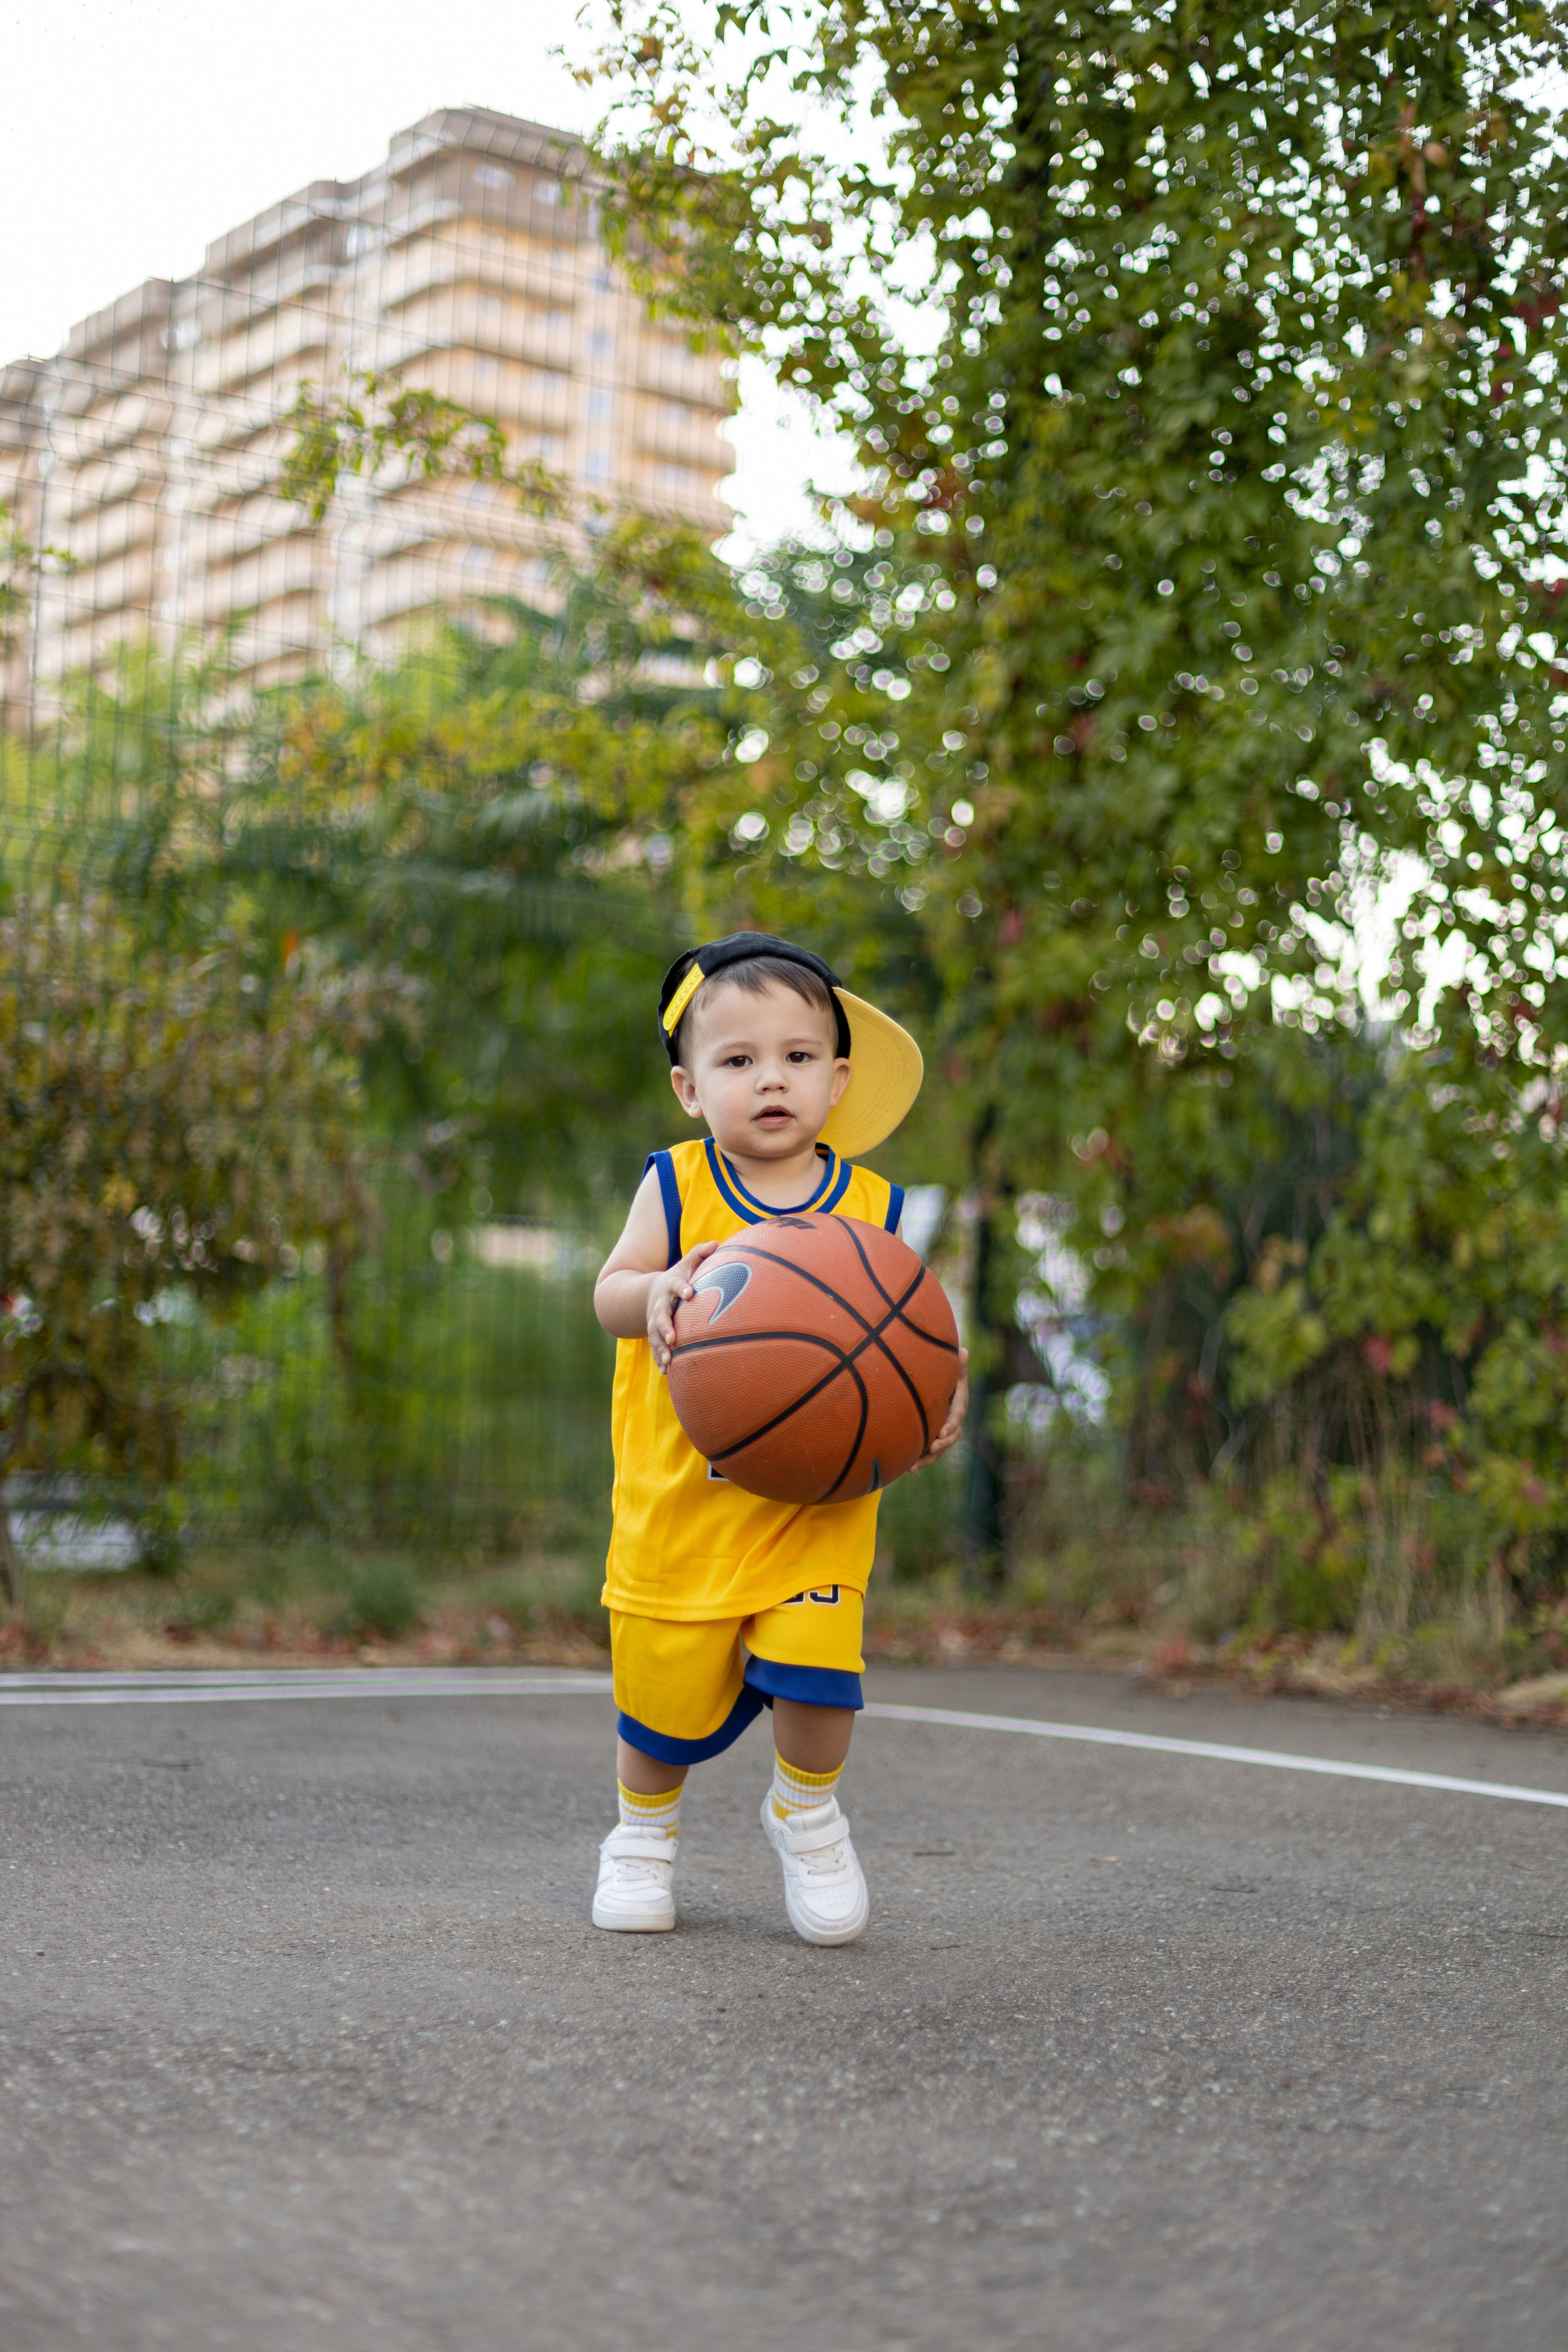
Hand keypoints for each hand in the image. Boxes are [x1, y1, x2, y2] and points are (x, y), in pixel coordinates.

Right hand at [647, 1239, 719, 1370]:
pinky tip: (667, 1372)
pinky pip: (655, 1348)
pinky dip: (660, 1359)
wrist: (649, 1293)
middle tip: (673, 1337)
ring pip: (655, 1336)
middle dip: (665, 1327)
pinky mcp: (654, 1334)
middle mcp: (659, 1305)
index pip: (675, 1286)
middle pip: (660, 1316)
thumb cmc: (677, 1279)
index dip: (682, 1289)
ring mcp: (654, 1322)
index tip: (690, 1293)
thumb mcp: (686, 1264)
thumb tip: (717, 1243)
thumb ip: (700, 1253)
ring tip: (669, 1361)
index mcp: (669, 1286)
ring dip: (661, 1348)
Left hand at [910, 1348, 968, 1470]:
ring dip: (926, 1459)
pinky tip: (906, 1469)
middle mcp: (951, 1420)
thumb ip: (956, 1364)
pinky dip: (918, 1460)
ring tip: (912, 1468)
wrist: (933, 1382)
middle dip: (941, 1445)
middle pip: (950, 1436)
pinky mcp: (930, 1436)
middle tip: (931, 1449)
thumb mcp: (950, 1368)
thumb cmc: (943, 1372)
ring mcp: (941, 1430)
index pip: (957, 1416)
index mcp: (958, 1404)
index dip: (951, 1425)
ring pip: (937, 1448)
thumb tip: (963, 1351)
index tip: (943, 1432)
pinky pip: (926, 1451)